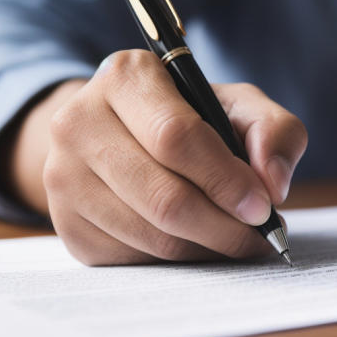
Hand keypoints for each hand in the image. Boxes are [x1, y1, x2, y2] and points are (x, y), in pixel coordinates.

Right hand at [8, 50, 306, 264]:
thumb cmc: (188, 118)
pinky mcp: (66, 225)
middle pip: (164, 197)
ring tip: (233, 238)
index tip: (262, 206)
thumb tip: (273, 184)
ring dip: (206, 248)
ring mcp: (63, 177)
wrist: (118, 136)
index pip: (176, 137)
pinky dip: (177, 260)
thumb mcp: (237, 106)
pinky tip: (194, 241)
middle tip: (257, 235)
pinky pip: (135, 260)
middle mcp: (79, 122)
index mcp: (124, 76)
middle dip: (224, 226)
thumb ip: (273, 130)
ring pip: (152, 236)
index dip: (226, 180)